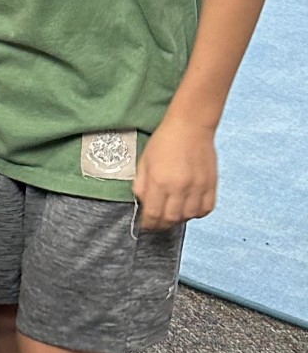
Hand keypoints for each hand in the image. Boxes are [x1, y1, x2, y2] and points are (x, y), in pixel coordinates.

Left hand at [133, 114, 216, 229]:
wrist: (190, 126)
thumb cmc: (164, 141)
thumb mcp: (144, 160)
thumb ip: (141, 184)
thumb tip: (142, 202)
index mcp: (160, 181)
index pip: (154, 214)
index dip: (148, 224)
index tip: (145, 225)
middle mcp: (180, 187)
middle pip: (171, 219)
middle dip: (162, 224)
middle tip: (157, 222)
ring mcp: (198, 187)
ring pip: (189, 216)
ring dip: (179, 219)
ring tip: (172, 213)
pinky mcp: (211, 185)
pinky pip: (206, 209)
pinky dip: (197, 213)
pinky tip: (189, 207)